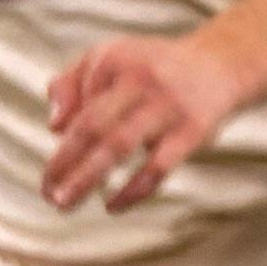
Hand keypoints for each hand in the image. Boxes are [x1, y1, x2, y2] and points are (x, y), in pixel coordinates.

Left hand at [41, 30, 251, 211]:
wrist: (220, 64)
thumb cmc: (148, 68)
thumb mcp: (107, 59)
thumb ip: (69, 85)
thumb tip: (54, 127)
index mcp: (114, 60)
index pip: (77, 101)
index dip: (64, 131)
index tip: (55, 161)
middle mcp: (140, 80)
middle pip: (91, 125)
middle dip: (63, 161)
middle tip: (45, 192)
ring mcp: (167, 106)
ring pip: (119, 146)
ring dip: (87, 177)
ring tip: (64, 202)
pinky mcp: (192, 131)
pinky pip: (158, 166)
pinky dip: (133, 190)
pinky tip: (112, 206)